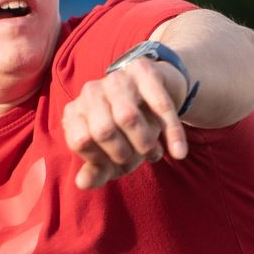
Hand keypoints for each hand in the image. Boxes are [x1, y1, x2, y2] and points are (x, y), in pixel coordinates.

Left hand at [62, 58, 189, 188]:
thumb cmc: (127, 133)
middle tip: (139, 158)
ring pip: (128, 116)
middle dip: (124, 153)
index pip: (80, 141)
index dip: (100, 159)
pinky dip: (171, 133)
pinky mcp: (142, 70)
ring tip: (153, 153)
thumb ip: (96, 170)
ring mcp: (115, 78)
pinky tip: (178, 153)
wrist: (155, 94)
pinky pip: (159, 105)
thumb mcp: (111, 155)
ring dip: (145, 143)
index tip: (115, 165)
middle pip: (103, 130)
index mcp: (75, 112)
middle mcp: (90, 92)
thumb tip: (82, 183)